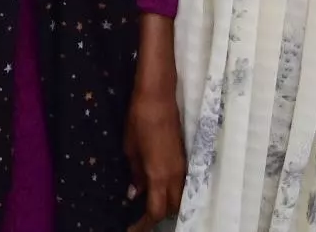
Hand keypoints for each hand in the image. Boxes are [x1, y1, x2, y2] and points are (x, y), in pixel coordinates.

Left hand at [124, 22, 183, 228]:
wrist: (158, 97)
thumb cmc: (139, 120)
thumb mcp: (130, 149)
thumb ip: (136, 174)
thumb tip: (134, 194)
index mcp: (159, 175)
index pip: (156, 211)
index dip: (144, 224)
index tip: (131, 229)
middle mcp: (175, 175)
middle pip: (171, 208)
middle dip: (156, 216)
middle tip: (139, 218)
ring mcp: (183, 167)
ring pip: (179, 197)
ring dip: (165, 204)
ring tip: (147, 204)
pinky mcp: (185, 158)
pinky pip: (181, 184)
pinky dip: (170, 191)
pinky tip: (157, 187)